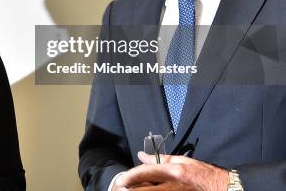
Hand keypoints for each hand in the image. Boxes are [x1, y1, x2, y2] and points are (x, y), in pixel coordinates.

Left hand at [114, 152, 228, 189]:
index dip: (131, 176)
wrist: (222, 188)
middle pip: (147, 189)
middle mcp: (173, 186)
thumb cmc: (202, 173)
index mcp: (173, 172)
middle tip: (120, 190)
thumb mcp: (181, 161)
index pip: (147, 172)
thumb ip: (160, 159)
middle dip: (132, 189)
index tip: (121, 180)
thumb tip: (141, 155)